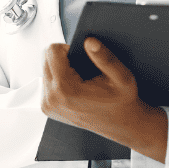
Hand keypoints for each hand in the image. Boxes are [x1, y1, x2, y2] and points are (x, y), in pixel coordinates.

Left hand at [40, 37, 168, 162]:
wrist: (121, 125)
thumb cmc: (122, 102)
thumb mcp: (122, 77)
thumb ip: (105, 58)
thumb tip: (89, 41)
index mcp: (66, 89)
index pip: (52, 51)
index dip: (68, 49)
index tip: (81, 58)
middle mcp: (51, 98)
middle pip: (46, 59)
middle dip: (63, 59)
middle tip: (82, 70)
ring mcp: (47, 105)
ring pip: (45, 70)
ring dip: (60, 70)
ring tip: (80, 81)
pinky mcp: (46, 108)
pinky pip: (47, 83)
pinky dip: (59, 81)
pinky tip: (75, 89)